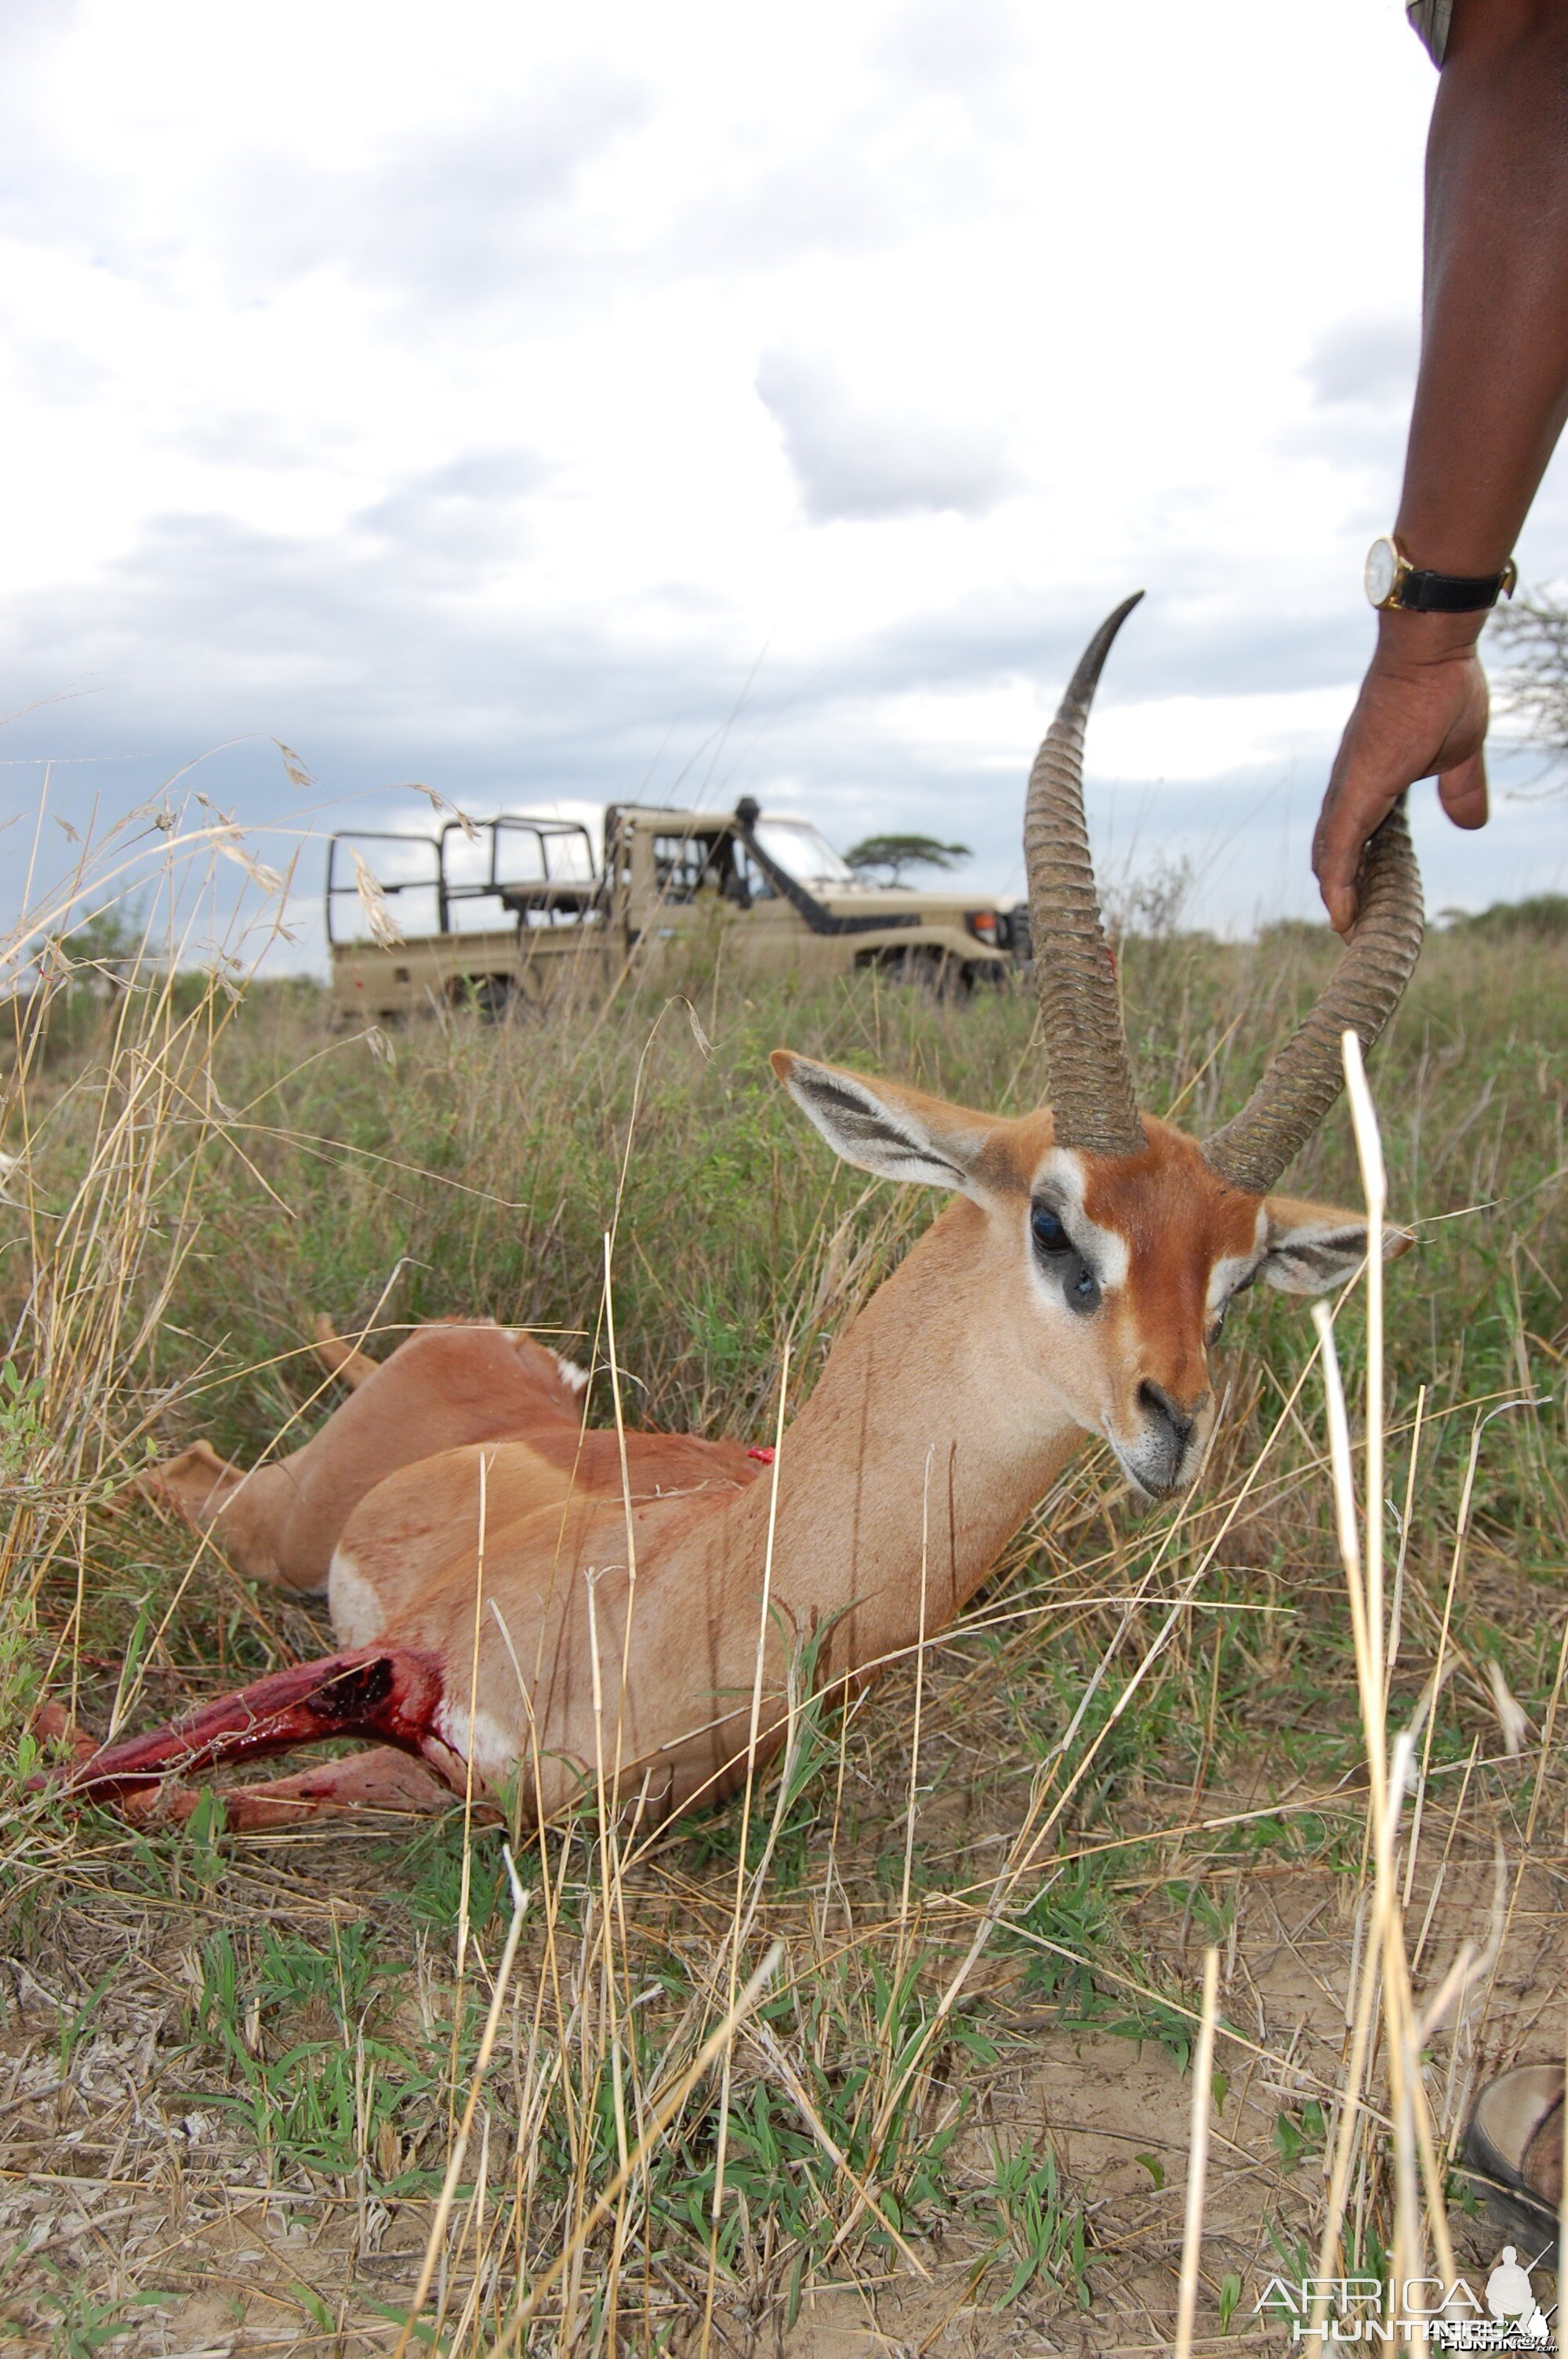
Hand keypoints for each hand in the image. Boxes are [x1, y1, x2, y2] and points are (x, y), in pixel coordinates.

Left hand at [1313, 615, 1490, 934]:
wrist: (1432, 649)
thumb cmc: (1443, 689)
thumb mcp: (1460, 752)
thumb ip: (1461, 789)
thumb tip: (1471, 825)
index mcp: (1371, 780)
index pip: (1351, 836)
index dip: (1352, 871)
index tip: (1363, 903)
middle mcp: (1351, 786)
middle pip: (1332, 851)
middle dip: (1339, 892)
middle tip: (1351, 928)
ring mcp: (1351, 787)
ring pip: (1330, 855)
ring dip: (1337, 897)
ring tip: (1345, 932)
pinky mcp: (1359, 787)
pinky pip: (1340, 845)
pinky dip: (1337, 881)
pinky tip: (1341, 912)